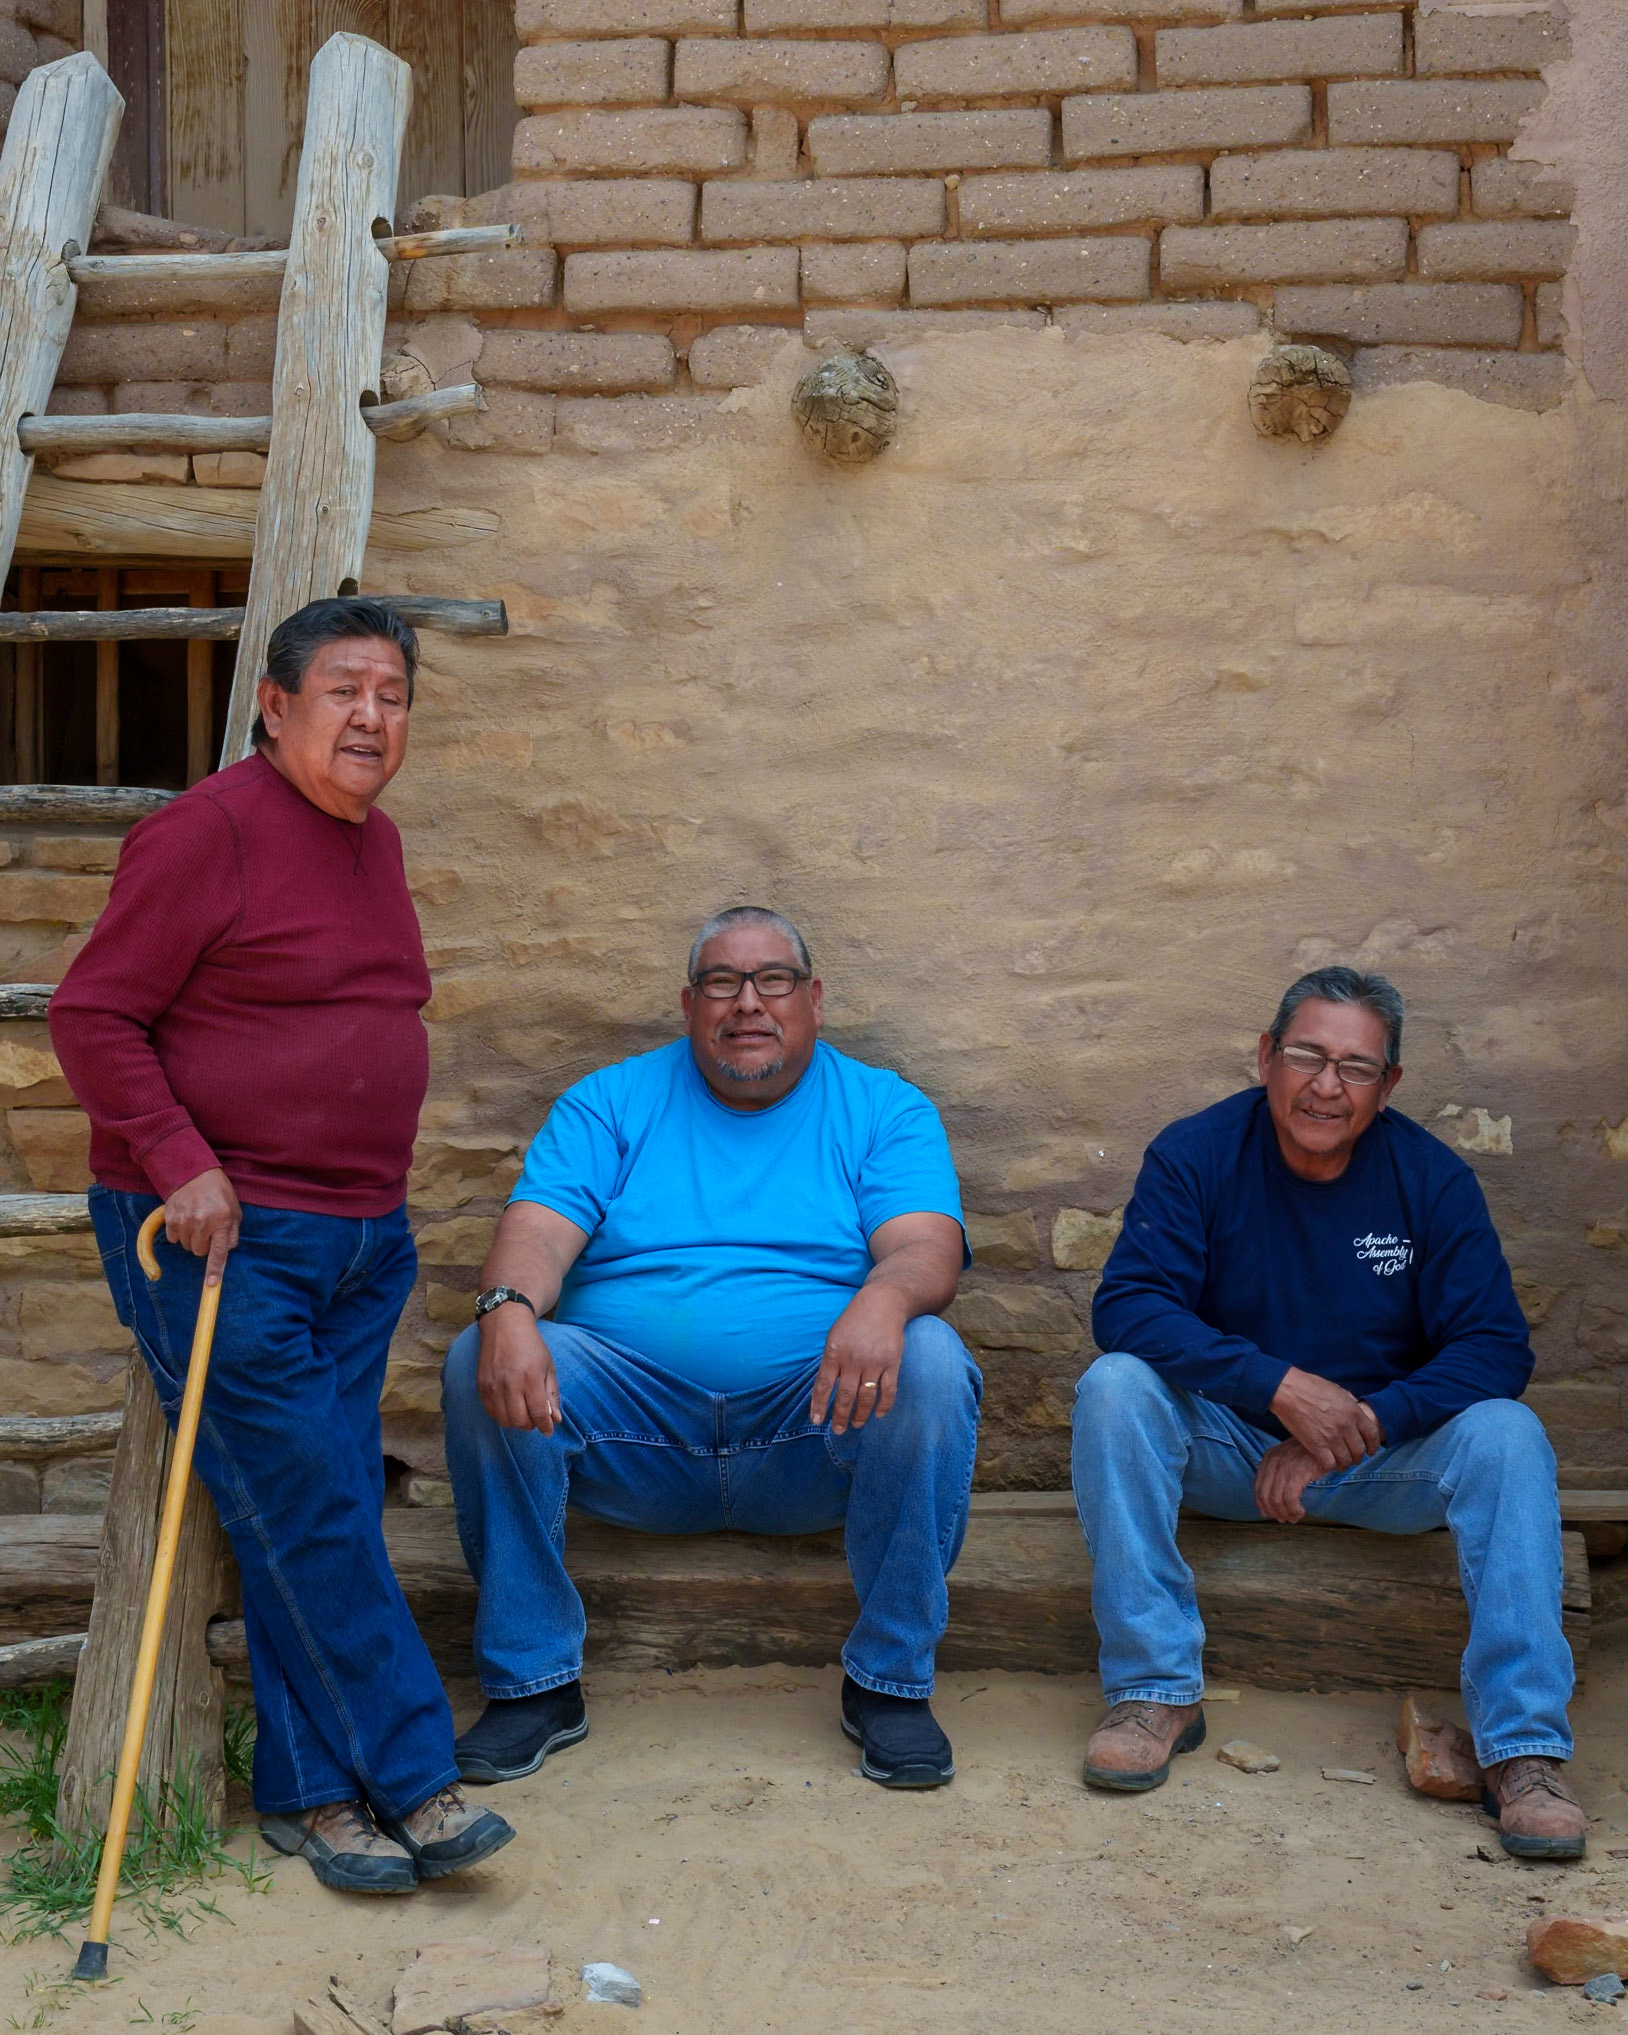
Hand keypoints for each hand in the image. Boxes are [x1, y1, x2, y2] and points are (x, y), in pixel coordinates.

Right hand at [164, 1167, 241, 1287]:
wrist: (193, 1172)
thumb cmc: (218, 1191)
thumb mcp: (234, 1209)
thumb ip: (232, 1232)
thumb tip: (228, 1249)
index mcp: (222, 1220)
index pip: (219, 1251)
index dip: (215, 1269)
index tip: (212, 1284)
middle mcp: (202, 1222)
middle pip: (199, 1252)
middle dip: (204, 1245)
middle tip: (207, 1230)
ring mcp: (184, 1221)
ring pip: (186, 1246)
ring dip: (191, 1239)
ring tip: (196, 1220)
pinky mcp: (170, 1218)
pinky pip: (174, 1238)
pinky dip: (179, 1233)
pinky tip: (185, 1219)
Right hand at [477, 1304, 559, 1432]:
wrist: (505, 1325)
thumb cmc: (531, 1345)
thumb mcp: (548, 1366)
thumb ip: (551, 1394)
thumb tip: (555, 1419)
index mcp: (530, 1378)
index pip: (538, 1413)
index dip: (545, 1426)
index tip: (549, 1431)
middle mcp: (510, 1384)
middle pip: (520, 1421)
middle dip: (530, 1425)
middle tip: (535, 1418)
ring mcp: (493, 1386)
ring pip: (504, 1420)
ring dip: (516, 1422)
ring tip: (523, 1412)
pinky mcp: (481, 1386)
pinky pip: (491, 1412)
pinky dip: (501, 1415)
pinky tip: (509, 1406)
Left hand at [811, 1288, 906, 1434]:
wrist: (883, 1303)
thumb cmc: (855, 1320)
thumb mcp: (835, 1336)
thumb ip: (830, 1360)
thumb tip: (825, 1388)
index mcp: (834, 1352)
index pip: (824, 1385)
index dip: (819, 1405)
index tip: (817, 1421)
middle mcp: (853, 1359)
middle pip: (845, 1396)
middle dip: (840, 1416)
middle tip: (837, 1430)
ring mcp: (873, 1362)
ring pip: (866, 1397)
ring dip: (860, 1415)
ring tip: (856, 1425)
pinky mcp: (892, 1363)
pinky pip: (888, 1390)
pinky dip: (884, 1405)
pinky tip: (879, 1414)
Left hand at [1254, 1440, 1326, 1523]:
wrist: (1328, 1445)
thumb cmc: (1311, 1454)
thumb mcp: (1291, 1460)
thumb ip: (1280, 1476)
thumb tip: (1275, 1504)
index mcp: (1269, 1458)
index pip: (1257, 1487)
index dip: (1263, 1504)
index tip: (1271, 1514)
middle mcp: (1273, 1462)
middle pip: (1264, 1495)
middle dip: (1273, 1512)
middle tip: (1285, 1519)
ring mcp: (1283, 1467)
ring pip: (1276, 1499)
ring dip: (1285, 1513)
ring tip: (1295, 1517)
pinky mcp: (1296, 1473)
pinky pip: (1289, 1499)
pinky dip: (1294, 1510)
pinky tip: (1301, 1512)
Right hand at [1268, 1366, 1381, 1471]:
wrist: (1289, 1391)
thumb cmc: (1310, 1386)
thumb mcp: (1337, 1390)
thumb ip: (1349, 1402)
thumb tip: (1355, 1408)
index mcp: (1353, 1411)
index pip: (1372, 1435)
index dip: (1373, 1446)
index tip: (1370, 1451)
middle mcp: (1346, 1426)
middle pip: (1360, 1450)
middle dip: (1358, 1457)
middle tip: (1354, 1458)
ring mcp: (1331, 1437)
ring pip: (1346, 1460)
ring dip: (1345, 1463)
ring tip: (1341, 1463)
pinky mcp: (1316, 1445)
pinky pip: (1330, 1464)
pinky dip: (1331, 1465)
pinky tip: (1328, 1462)